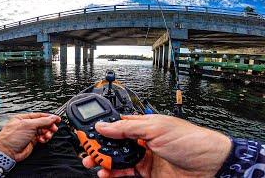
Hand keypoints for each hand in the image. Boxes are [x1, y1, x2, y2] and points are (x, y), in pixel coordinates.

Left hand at [0, 113, 60, 161]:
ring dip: (47, 133)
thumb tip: (52, 117)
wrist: (7, 152)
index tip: (57, 119)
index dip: (49, 117)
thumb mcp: (29, 125)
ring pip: (44, 131)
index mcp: (24, 118)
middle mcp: (27, 125)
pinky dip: (44, 139)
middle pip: (43, 123)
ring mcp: (30, 134)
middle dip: (49, 126)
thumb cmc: (11, 137)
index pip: (40, 115)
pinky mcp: (32, 142)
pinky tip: (42, 140)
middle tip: (53, 128)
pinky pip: (42, 138)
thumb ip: (43, 121)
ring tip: (47, 135)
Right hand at [82, 114, 231, 177]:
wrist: (210, 166)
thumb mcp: (156, 128)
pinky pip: (126, 173)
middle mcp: (142, 140)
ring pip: (118, 159)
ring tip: (94, 163)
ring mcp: (144, 157)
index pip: (117, 125)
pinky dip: (114, 174)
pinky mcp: (147, 173)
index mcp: (144, 125)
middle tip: (88, 151)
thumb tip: (104, 125)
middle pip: (114, 143)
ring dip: (104, 161)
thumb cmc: (190, 140)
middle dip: (99, 147)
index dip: (102, 128)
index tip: (87, 133)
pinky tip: (106, 173)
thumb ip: (128, 128)